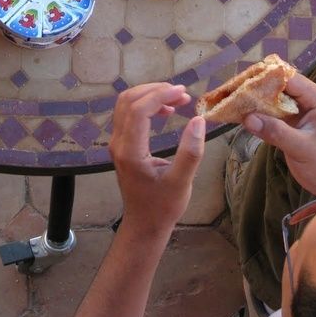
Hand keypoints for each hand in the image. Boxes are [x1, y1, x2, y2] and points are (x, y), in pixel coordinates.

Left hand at [109, 83, 205, 237]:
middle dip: (155, 91)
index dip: (160, 96)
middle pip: (129, 101)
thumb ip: (190, 152)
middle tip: (182, 94)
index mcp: (130, 151)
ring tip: (176, 100)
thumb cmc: (163, 207)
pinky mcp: (121, 144)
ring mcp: (117, 143)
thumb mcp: (181, 182)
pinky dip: (146, 105)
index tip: (183, 93)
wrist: (144, 225)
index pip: (139, 110)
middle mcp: (118, 143)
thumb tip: (198, 120)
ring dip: (150, 95)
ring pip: (126, 104)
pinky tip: (165, 111)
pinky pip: (128, 114)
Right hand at [242, 73, 315, 196]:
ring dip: (251, 97)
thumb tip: (247, 118)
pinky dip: (254, 110)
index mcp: (315, 96)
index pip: (287, 78)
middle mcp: (306, 97)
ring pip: (270, 95)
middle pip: (276, 83)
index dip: (264, 77)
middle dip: (254, 86)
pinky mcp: (288, 119)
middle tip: (230, 90)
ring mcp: (296, 107)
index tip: (242, 83)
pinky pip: (268, 109)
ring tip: (228, 99)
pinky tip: (237, 112)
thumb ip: (276, 132)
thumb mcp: (302, 148)